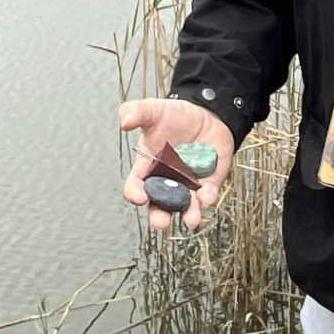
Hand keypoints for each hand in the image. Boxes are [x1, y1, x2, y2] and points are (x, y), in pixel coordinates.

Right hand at [118, 98, 233, 230]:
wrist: (206, 114)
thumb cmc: (175, 116)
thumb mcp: (154, 110)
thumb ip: (137, 112)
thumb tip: (124, 121)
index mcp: (148, 167)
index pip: (136, 184)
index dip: (134, 192)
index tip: (138, 196)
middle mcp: (166, 181)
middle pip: (159, 205)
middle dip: (159, 216)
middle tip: (160, 222)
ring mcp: (187, 184)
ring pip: (185, 206)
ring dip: (188, 214)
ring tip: (191, 218)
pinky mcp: (208, 183)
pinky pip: (207, 195)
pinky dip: (208, 198)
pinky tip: (208, 197)